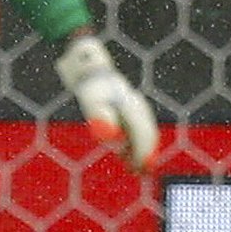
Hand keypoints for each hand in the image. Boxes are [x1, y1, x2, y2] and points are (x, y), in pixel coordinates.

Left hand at [56, 33, 159, 171]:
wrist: (84, 59)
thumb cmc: (88, 81)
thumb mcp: (90, 98)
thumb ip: (100, 116)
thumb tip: (110, 137)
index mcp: (131, 104)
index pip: (144, 132)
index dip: (144, 152)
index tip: (142, 169)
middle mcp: (134, 104)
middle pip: (146, 131)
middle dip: (145, 153)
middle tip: (140, 172)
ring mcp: (130, 103)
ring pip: (141, 129)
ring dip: (139, 148)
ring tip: (134, 166)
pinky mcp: (122, 104)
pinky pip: (133, 125)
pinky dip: (132, 140)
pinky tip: (124, 150)